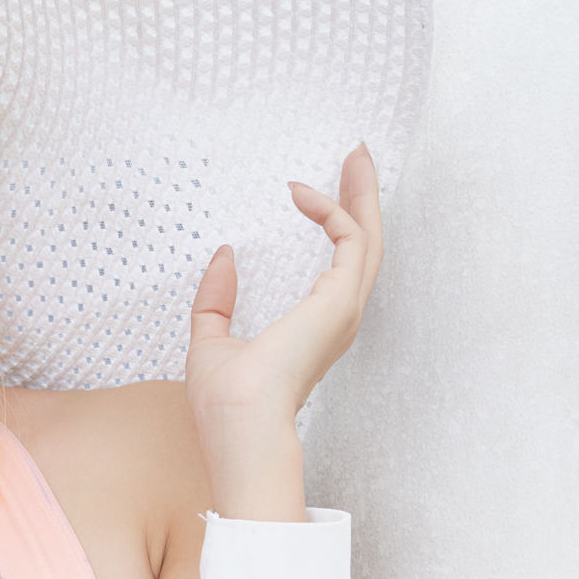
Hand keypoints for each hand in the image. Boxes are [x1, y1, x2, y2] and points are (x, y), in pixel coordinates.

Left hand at [185, 142, 384, 519]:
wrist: (239, 424)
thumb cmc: (226, 403)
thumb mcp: (210, 341)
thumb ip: (216, 302)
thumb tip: (224, 255)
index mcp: (314, 329)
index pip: (335, 268)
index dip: (331, 226)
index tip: (307, 193)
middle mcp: (338, 318)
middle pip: (362, 245)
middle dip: (360, 198)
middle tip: (355, 158)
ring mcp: (344, 309)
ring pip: (368, 237)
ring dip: (363, 193)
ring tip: (356, 155)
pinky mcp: (340, 298)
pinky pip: (348, 238)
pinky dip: (330, 210)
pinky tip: (300, 193)